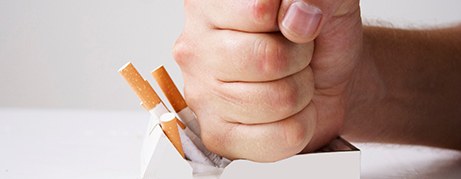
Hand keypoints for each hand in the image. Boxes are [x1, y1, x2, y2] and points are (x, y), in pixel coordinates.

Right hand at [173, 0, 361, 161]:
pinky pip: (280, 138)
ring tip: (291, 80)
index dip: (293, 18)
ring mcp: (202, 95)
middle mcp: (195, 48)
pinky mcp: (217, 135)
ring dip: (301, 91)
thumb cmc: (315, 38)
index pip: (259, 9)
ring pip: (278, 100)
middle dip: (299, 58)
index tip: (293, 22)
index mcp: (210, 5)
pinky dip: (301, 125)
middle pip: (268, 60)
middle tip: (295, 55)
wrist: (326, 77)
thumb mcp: (323, 0)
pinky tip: (287, 112)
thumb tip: (297, 18)